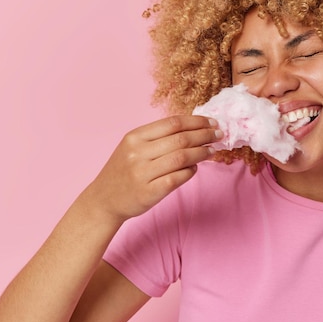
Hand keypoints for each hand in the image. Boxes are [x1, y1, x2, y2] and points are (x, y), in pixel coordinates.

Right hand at [80, 115, 221, 223]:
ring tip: (212, 150)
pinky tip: (196, 167)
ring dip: (202, 152)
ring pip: (182, 157)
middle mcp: (137, 153)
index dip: (196, 121)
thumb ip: (158, 137)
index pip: (172, 123)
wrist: (103, 200)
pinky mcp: (149, 192)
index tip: (212, 122)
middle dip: (204, 135)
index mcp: (135, 137)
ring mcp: (143, 173)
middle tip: (219, 134)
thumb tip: (194, 128)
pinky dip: (191, 171)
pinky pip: (178, 178)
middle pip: (180, 139)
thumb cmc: (124, 171)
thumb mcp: (133, 147)